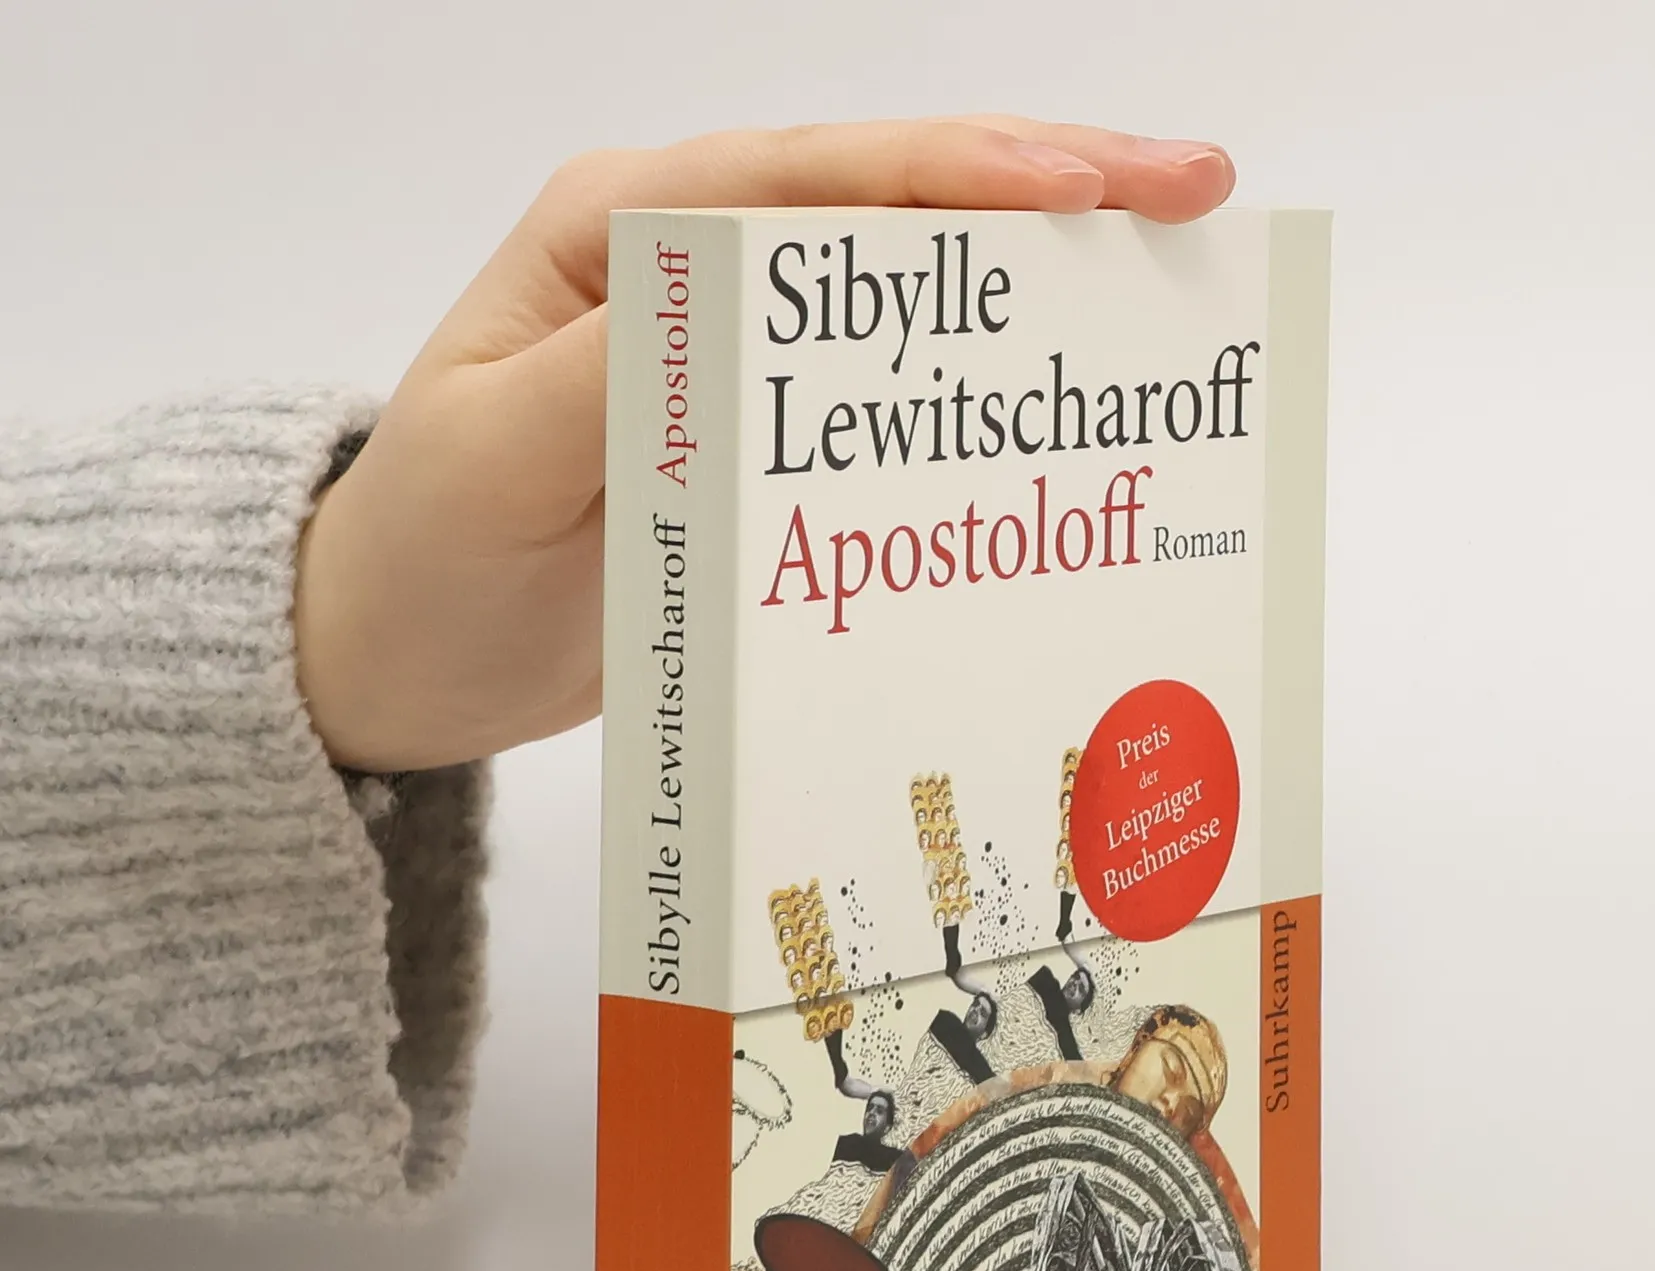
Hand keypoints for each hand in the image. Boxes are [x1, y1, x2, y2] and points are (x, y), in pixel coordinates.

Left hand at [293, 118, 1235, 771]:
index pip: (811, 179)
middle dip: (1049, 191)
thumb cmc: (426, 552)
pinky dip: (979, 393)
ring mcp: (737, 355)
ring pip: (911, 296)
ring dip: (1039, 282)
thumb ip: (614, 377)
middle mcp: (693, 270)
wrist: (403, 656)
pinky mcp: (764, 441)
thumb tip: (755, 312)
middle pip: (891, 208)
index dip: (956, 176)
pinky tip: (1063, 400)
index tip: (1085, 189)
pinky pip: (890, 402)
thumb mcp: (494, 458)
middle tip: (1196, 190)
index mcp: (622, 233)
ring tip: (1174, 270)